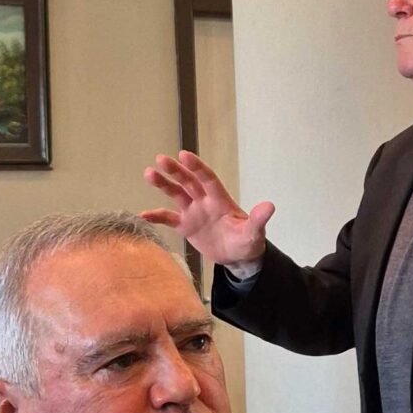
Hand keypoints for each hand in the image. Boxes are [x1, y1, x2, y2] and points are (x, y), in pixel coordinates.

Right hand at [142, 151, 273, 270]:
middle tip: (160, 159)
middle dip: (176, 171)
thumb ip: (258, 220)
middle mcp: (205, 201)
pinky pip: (169, 218)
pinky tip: (143, 215)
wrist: (238, 257)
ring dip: (163, 184)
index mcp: (220, 200)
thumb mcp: (254, 233)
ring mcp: (194, 212)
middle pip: (189, 182)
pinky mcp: (186, 226)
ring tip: (149, 173)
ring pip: (177, 194)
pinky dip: (156, 216)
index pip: (207, 179)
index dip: (197, 167)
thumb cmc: (248, 241)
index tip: (184, 155)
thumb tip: (270, 206)